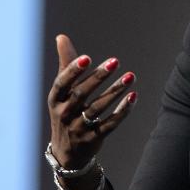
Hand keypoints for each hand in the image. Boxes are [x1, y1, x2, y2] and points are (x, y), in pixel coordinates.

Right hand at [46, 34, 137, 169]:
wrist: (67, 152)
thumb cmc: (65, 112)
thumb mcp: (61, 92)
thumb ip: (66, 64)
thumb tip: (61, 36)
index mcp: (55, 100)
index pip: (62, 84)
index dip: (73, 71)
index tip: (86, 58)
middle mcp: (64, 114)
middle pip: (82, 94)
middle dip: (98, 77)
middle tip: (115, 61)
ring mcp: (78, 128)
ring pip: (98, 109)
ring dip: (115, 91)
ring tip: (131, 76)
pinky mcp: (93, 138)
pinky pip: (110, 124)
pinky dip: (122, 111)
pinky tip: (133, 97)